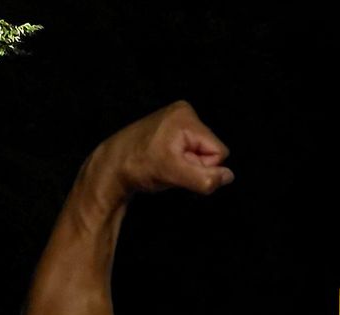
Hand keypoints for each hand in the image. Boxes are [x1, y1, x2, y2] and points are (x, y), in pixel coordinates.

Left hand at [101, 100, 234, 196]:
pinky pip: (191, 147)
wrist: (112, 165)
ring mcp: (177, 116)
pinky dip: (180, 158)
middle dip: (194, 164)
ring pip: (201, 150)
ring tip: (165, 162)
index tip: (177, 167)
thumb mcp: (174, 175)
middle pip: (211, 149)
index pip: (219, 151)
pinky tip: (164, 158)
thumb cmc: (138, 166)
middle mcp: (184, 111)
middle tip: (169, 165)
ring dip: (186, 163)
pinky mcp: (172, 124)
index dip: (201, 167)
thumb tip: (228, 176)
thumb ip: (205, 178)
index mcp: (186, 117)